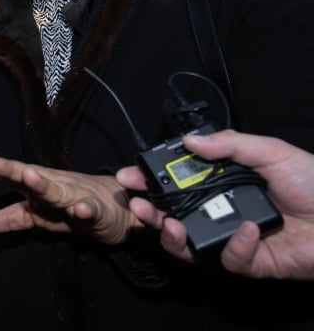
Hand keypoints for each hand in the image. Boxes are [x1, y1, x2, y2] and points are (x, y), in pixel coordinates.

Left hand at [0, 153, 136, 244]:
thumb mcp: (40, 215)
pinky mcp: (99, 211)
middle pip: (30, 176)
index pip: (11, 178)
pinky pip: (91, 211)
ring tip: (29, 176)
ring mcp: (77, 196)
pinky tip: (80, 210)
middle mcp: (55, 186)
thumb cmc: (74, 207)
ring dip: (43, 183)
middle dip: (11, 169)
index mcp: (38, 187)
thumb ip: (11, 217)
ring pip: (58, 190)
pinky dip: (86, 210)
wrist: (119, 210)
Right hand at [116, 129, 313, 278]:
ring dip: (174, 236)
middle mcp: (222, 209)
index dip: (152, 179)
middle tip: (139, 205)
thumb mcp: (270, 152)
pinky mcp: (250, 261)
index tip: (131, 174)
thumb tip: (189, 141)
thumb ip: (229, 145)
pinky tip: (248, 230)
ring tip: (171, 225)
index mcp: (224, 182)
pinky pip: (230, 259)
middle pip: (174, 214)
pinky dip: (236, 246)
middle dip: (149, 211)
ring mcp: (233, 237)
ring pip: (190, 243)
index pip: (178, 181)